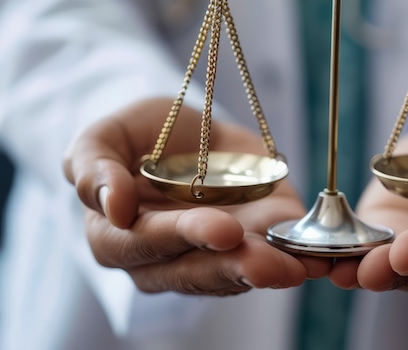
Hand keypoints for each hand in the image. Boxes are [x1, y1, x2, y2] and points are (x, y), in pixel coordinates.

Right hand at [63, 98, 329, 295]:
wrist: (186, 130)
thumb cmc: (137, 136)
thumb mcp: (104, 136)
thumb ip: (93, 167)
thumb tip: (110, 207)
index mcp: (117, 237)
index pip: (140, 244)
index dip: (175, 236)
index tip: (216, 228)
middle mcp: (163, 260)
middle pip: (192, 272)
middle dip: (228, 264)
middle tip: (260, 256)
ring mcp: (210, 260)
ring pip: (232, 277)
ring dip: (264, 272)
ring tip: (293, 267)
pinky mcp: (252, 250)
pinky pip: (271, 263)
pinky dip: (294, 261)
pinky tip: (315, 261)